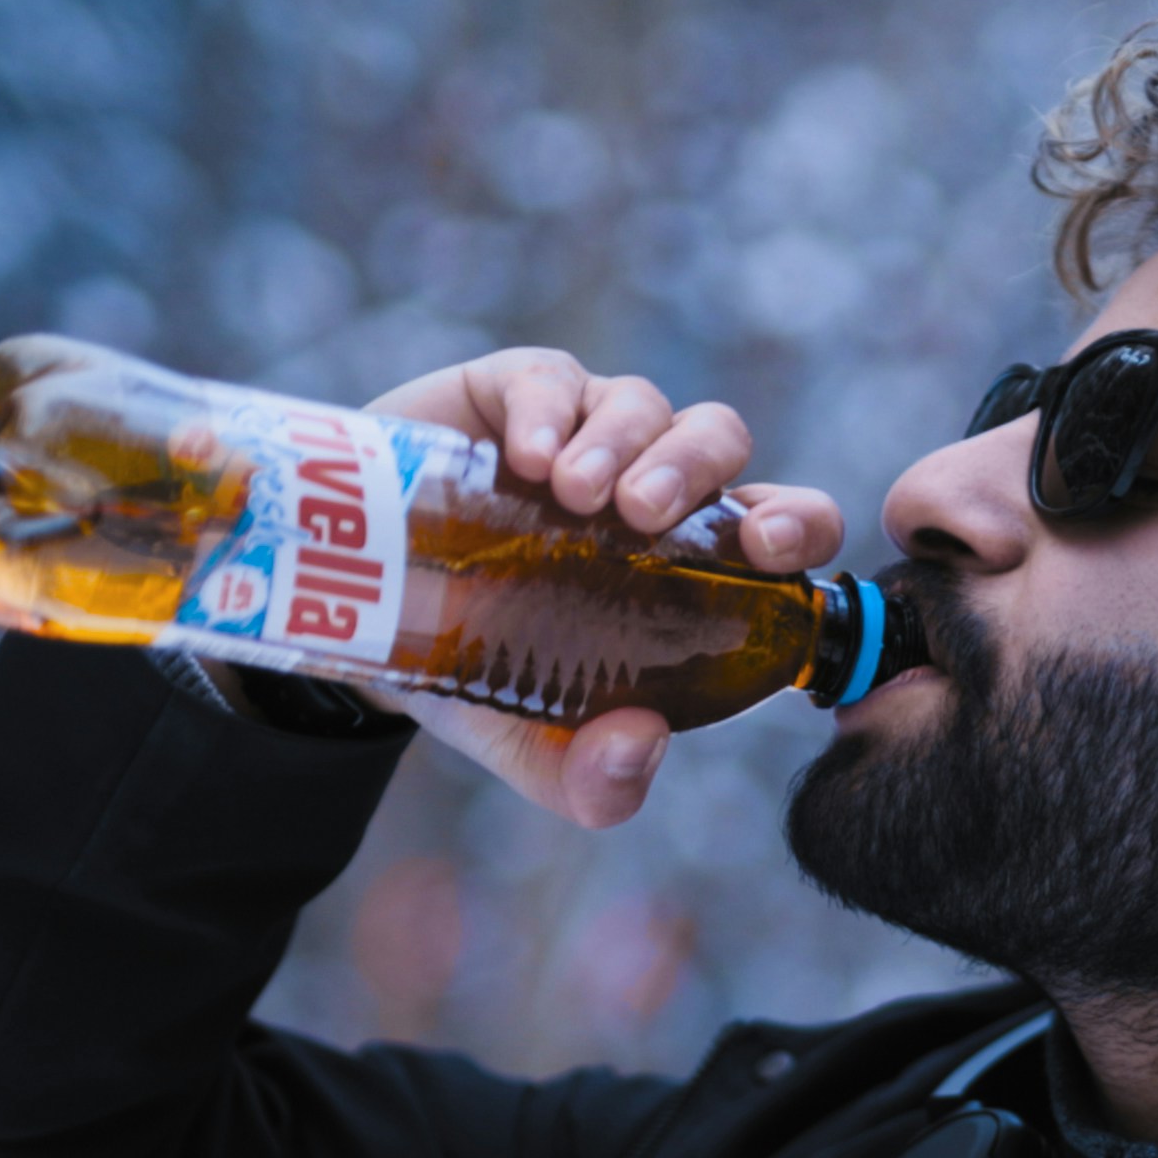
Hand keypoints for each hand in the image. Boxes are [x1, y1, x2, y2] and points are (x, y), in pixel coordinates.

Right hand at [355, 348, 846, 829]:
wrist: (359, 615)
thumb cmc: (477, 669)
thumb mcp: (533, 744)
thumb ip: (591, 778)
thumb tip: (640, 747)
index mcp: (693, 559)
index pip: (781, 523)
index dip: (798, 524)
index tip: (769, 549)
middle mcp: (653, 483)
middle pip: (718, 440)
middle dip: (697, 471)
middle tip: (648, 520)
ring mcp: (589, 427)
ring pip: (646, 405)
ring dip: (624, 446)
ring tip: (577, 498)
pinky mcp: (517, 391)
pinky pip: (556, 380)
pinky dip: (552, 412)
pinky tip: (530, 460)